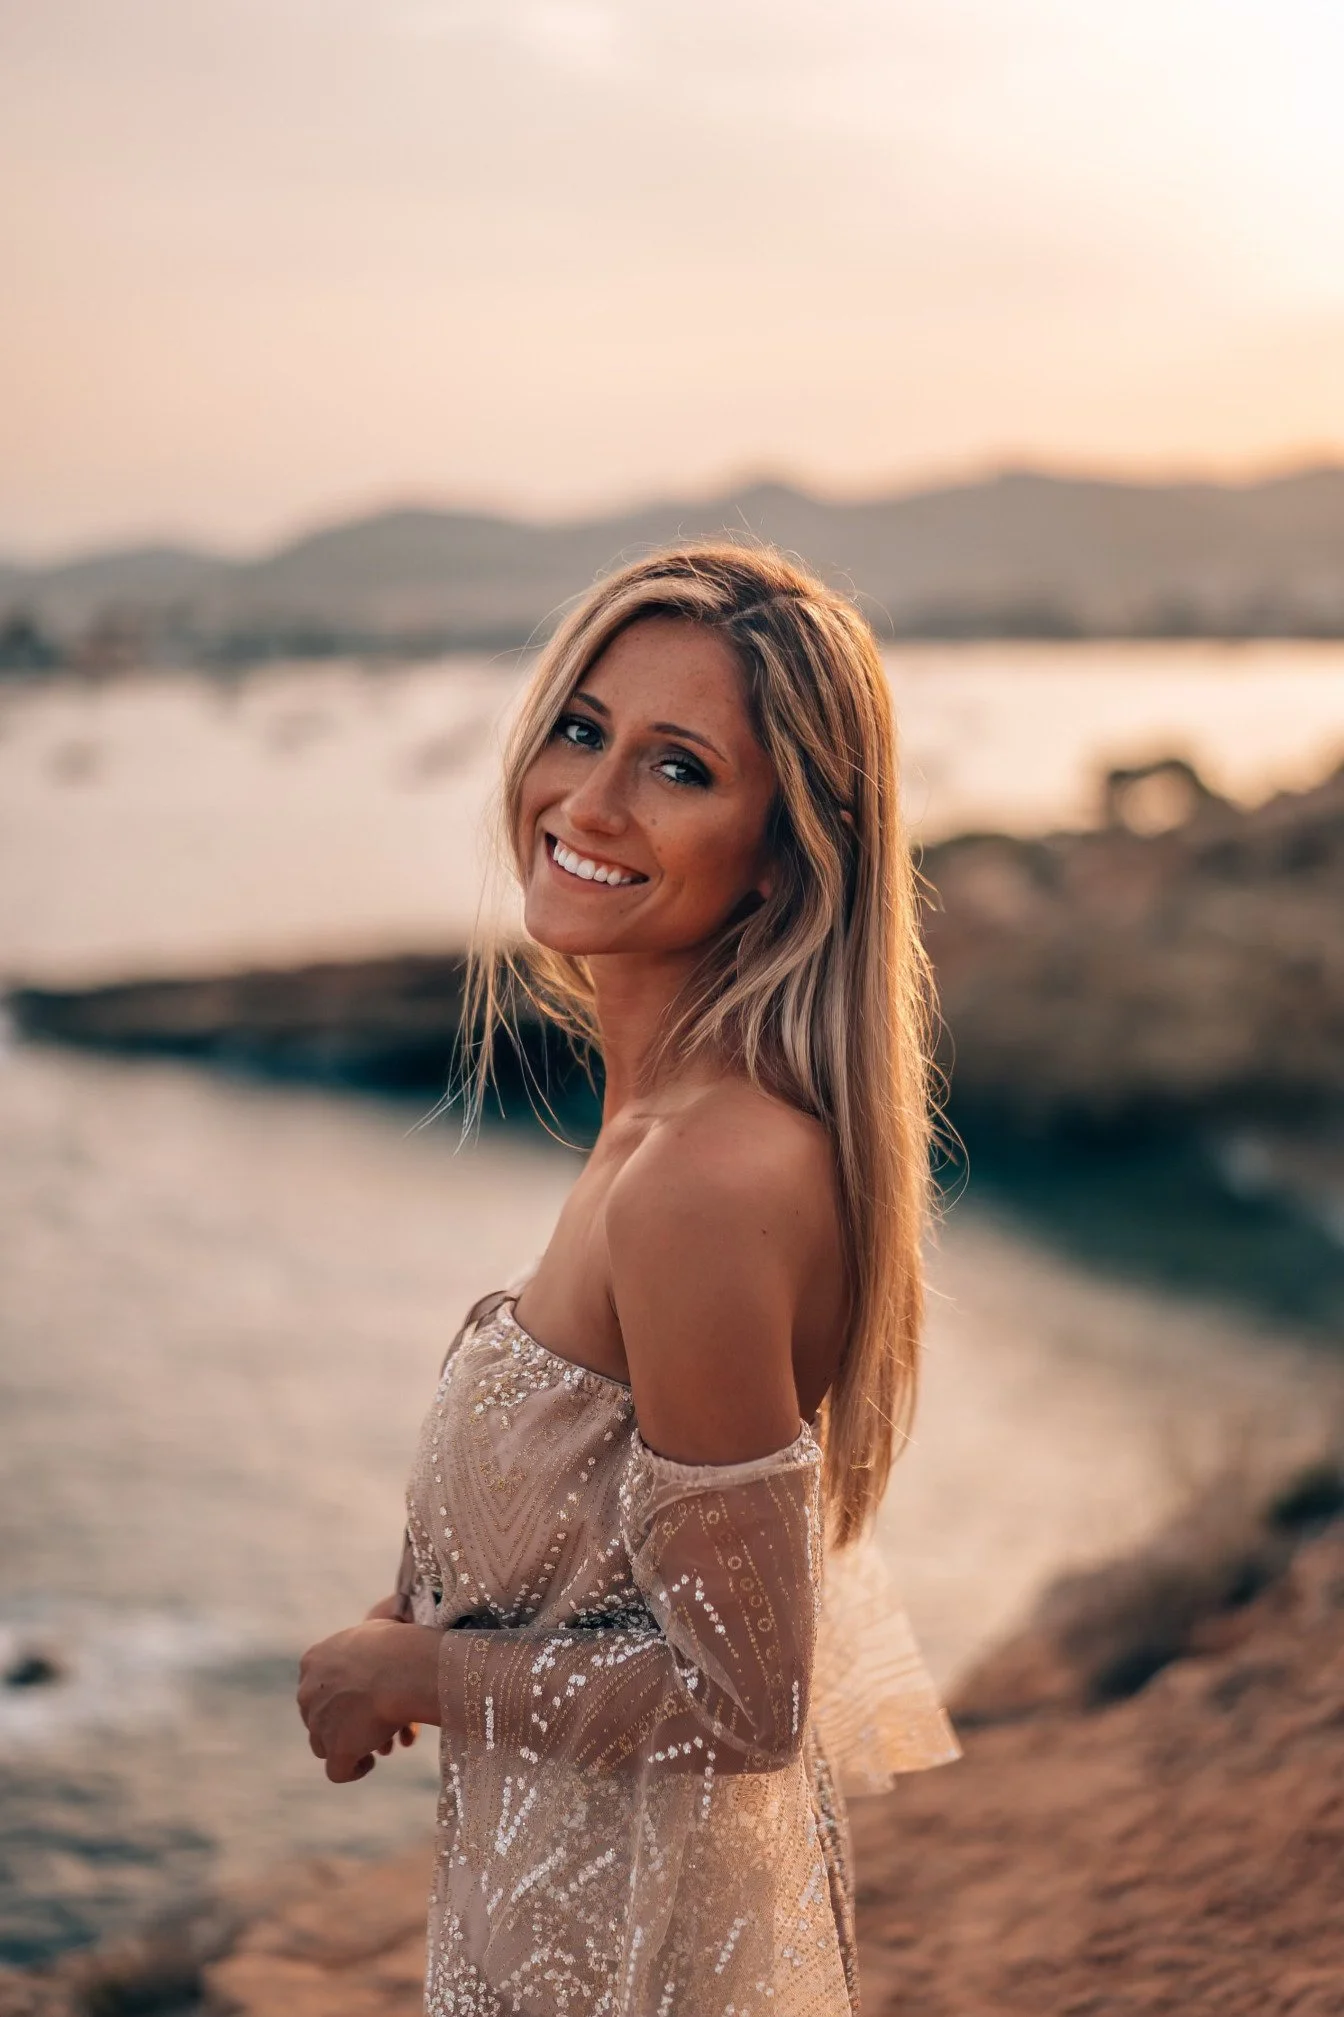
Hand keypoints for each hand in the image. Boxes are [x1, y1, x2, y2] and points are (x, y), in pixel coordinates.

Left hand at [297, 1619, 436, 1782]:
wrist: (404, 1668)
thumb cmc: (398, 1644)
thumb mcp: (375, 1628)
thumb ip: (364, 1639)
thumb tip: (379, 1628)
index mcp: (313, 1661)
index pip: (318, 1687)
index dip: (342, 1696)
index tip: (367, 1698)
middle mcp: (307, 1693)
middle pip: (320, 1717)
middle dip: (347, 1722)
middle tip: (376, 1723)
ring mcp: (319, 1724)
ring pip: (325, 1745)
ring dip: (352, 1744)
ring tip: (382, 1742)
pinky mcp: (335, 1750)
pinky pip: (338, 1771)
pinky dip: (354, 1769)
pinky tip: (371, 1759)